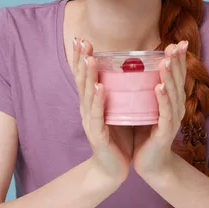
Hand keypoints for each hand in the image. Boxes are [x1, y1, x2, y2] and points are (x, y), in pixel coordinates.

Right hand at [72, 38, 133, 184]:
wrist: (114, 169)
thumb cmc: (117, 138)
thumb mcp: (117, 110)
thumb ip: (118, 92)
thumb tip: (128, 70)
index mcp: (92, 102)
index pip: (85, 75)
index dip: (81, 57)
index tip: (81, 38)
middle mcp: (87, 109)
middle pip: (82, 80)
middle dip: (81, 59)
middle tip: (81, 41)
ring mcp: (90, 121)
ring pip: (87, 94)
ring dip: (88, 75)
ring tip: (89, 59)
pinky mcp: (97, 135)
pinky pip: (97, 115)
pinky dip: (98, 100)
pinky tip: (100, 88)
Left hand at [133, 41, 187, 177]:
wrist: (150, 164)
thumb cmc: (146, 133)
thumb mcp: (146, 107)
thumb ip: (144, 90)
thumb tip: (134, 69)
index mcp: (171, 100)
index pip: (175, 75)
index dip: (178, 59)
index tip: (178, 42)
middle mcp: (175, 107)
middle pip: (177, 80)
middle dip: (177, 62)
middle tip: (176, 45)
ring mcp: (172, 119)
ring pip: (173, 93)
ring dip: (170, 76)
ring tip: (167, 61)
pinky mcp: (165, 132)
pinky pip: (165, 113)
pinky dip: (163, 99)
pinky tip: (159, 87)